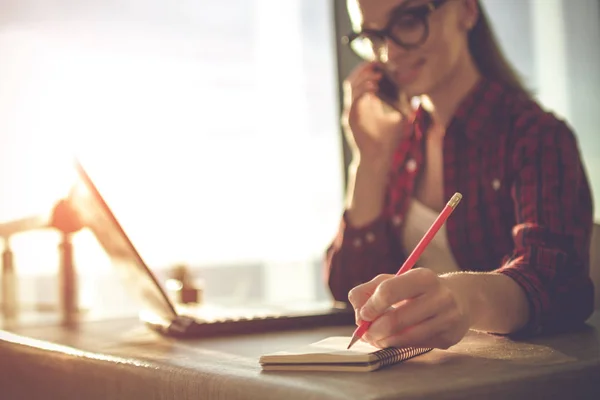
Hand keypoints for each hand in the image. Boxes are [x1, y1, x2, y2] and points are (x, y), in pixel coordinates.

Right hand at [341, 62, 413, 163]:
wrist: (379, 158)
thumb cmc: (387, 140)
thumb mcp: (397, 117)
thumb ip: (401, 106)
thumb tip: (413, 94)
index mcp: (361, 105)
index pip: (359, 81)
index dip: (366, 70)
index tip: (379, 63)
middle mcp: (353, 106)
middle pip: (352, 80)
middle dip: (363, 69)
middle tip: (376, 63)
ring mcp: (350, 112)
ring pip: (351, 87)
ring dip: (363, 78)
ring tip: (377, 74)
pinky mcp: (350, 120)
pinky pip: (354, 100)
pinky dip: (363, 92)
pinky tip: (374, 88)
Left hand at [347, 269, 470, 349]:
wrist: (461, 298)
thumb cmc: (419, 288)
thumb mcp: (395, 280)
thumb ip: (369, 290)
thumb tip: (357, 312)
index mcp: (424, 277)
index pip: (388, 292)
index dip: (370, 306)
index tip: (363, 314)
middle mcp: (439, 298)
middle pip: (395, 320)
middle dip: (373, 329)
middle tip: (365, 332)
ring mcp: (447, 320)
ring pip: (404, 338)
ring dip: (383, 340)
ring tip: (376, 337)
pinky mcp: (449, 338)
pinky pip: (415, 346)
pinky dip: (399, 344)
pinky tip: (395, 338)